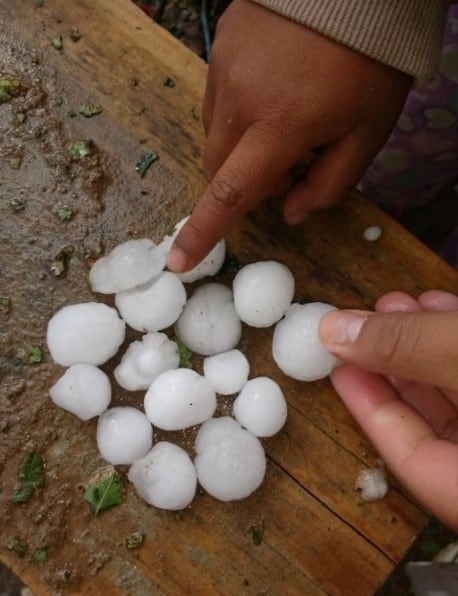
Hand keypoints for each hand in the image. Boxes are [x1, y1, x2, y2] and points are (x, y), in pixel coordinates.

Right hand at [166, 0, 410, 271]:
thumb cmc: (369, 64)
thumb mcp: (367, 132)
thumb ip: (329, 185)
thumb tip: (290, 213)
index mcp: (279, 127)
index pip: (231, 194)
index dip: (202, 233)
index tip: (176, 262)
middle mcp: (239, 101)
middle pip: (218, 168)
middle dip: (243, 182)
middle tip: (288, 165)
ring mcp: (224, 69)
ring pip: (215, 134)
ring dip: (240, 146)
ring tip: (282, 119)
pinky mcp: (220, 47)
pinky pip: (217, 98)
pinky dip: (238, 113)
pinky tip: (271, 90)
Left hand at [320, 290, 457, 528]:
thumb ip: (408, 346)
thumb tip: (334, 331)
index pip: (415, 462)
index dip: (370, 410)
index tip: (338, 367)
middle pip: (439, 425)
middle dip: (399, 363)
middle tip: (365, 324)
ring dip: (429, 345)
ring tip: (397, 305)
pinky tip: (440, 307)